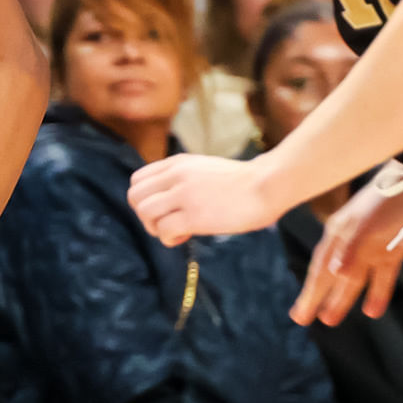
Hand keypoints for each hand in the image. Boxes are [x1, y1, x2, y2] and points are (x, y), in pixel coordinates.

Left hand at [127, 153, 281, 245]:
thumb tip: (162, 199)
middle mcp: (176, 175)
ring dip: (156, 228)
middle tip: (166, 223)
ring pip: (145, 214)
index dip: (144, 200)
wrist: (267, 185)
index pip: (137, 180)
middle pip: (135, 198)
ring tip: (177, 230)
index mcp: (177, 163)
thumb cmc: (241, 182)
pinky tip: (186, 236)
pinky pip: (164, 231)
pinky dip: (169, 239)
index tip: (164, 209)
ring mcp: (184, 195)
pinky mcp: (195, 216)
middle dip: (145, 216)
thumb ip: (181, 177)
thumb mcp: (203, 168)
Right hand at [293, 169, 402, 325]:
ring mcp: (372, 249)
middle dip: (318, 298)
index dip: (311, 292)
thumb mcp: (367, 222)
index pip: (321, 270)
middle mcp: (351, 245)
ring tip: (331, 319)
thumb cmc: (389, 198)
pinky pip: (382, 277)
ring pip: (354, 280)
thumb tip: (335, 272)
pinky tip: (372, 311)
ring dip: (343, 299)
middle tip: (302, 319)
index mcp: (339, 236)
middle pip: (331, 276)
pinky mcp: (394, 251)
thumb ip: (350, 248)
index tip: (300, 314)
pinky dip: (377, 293)